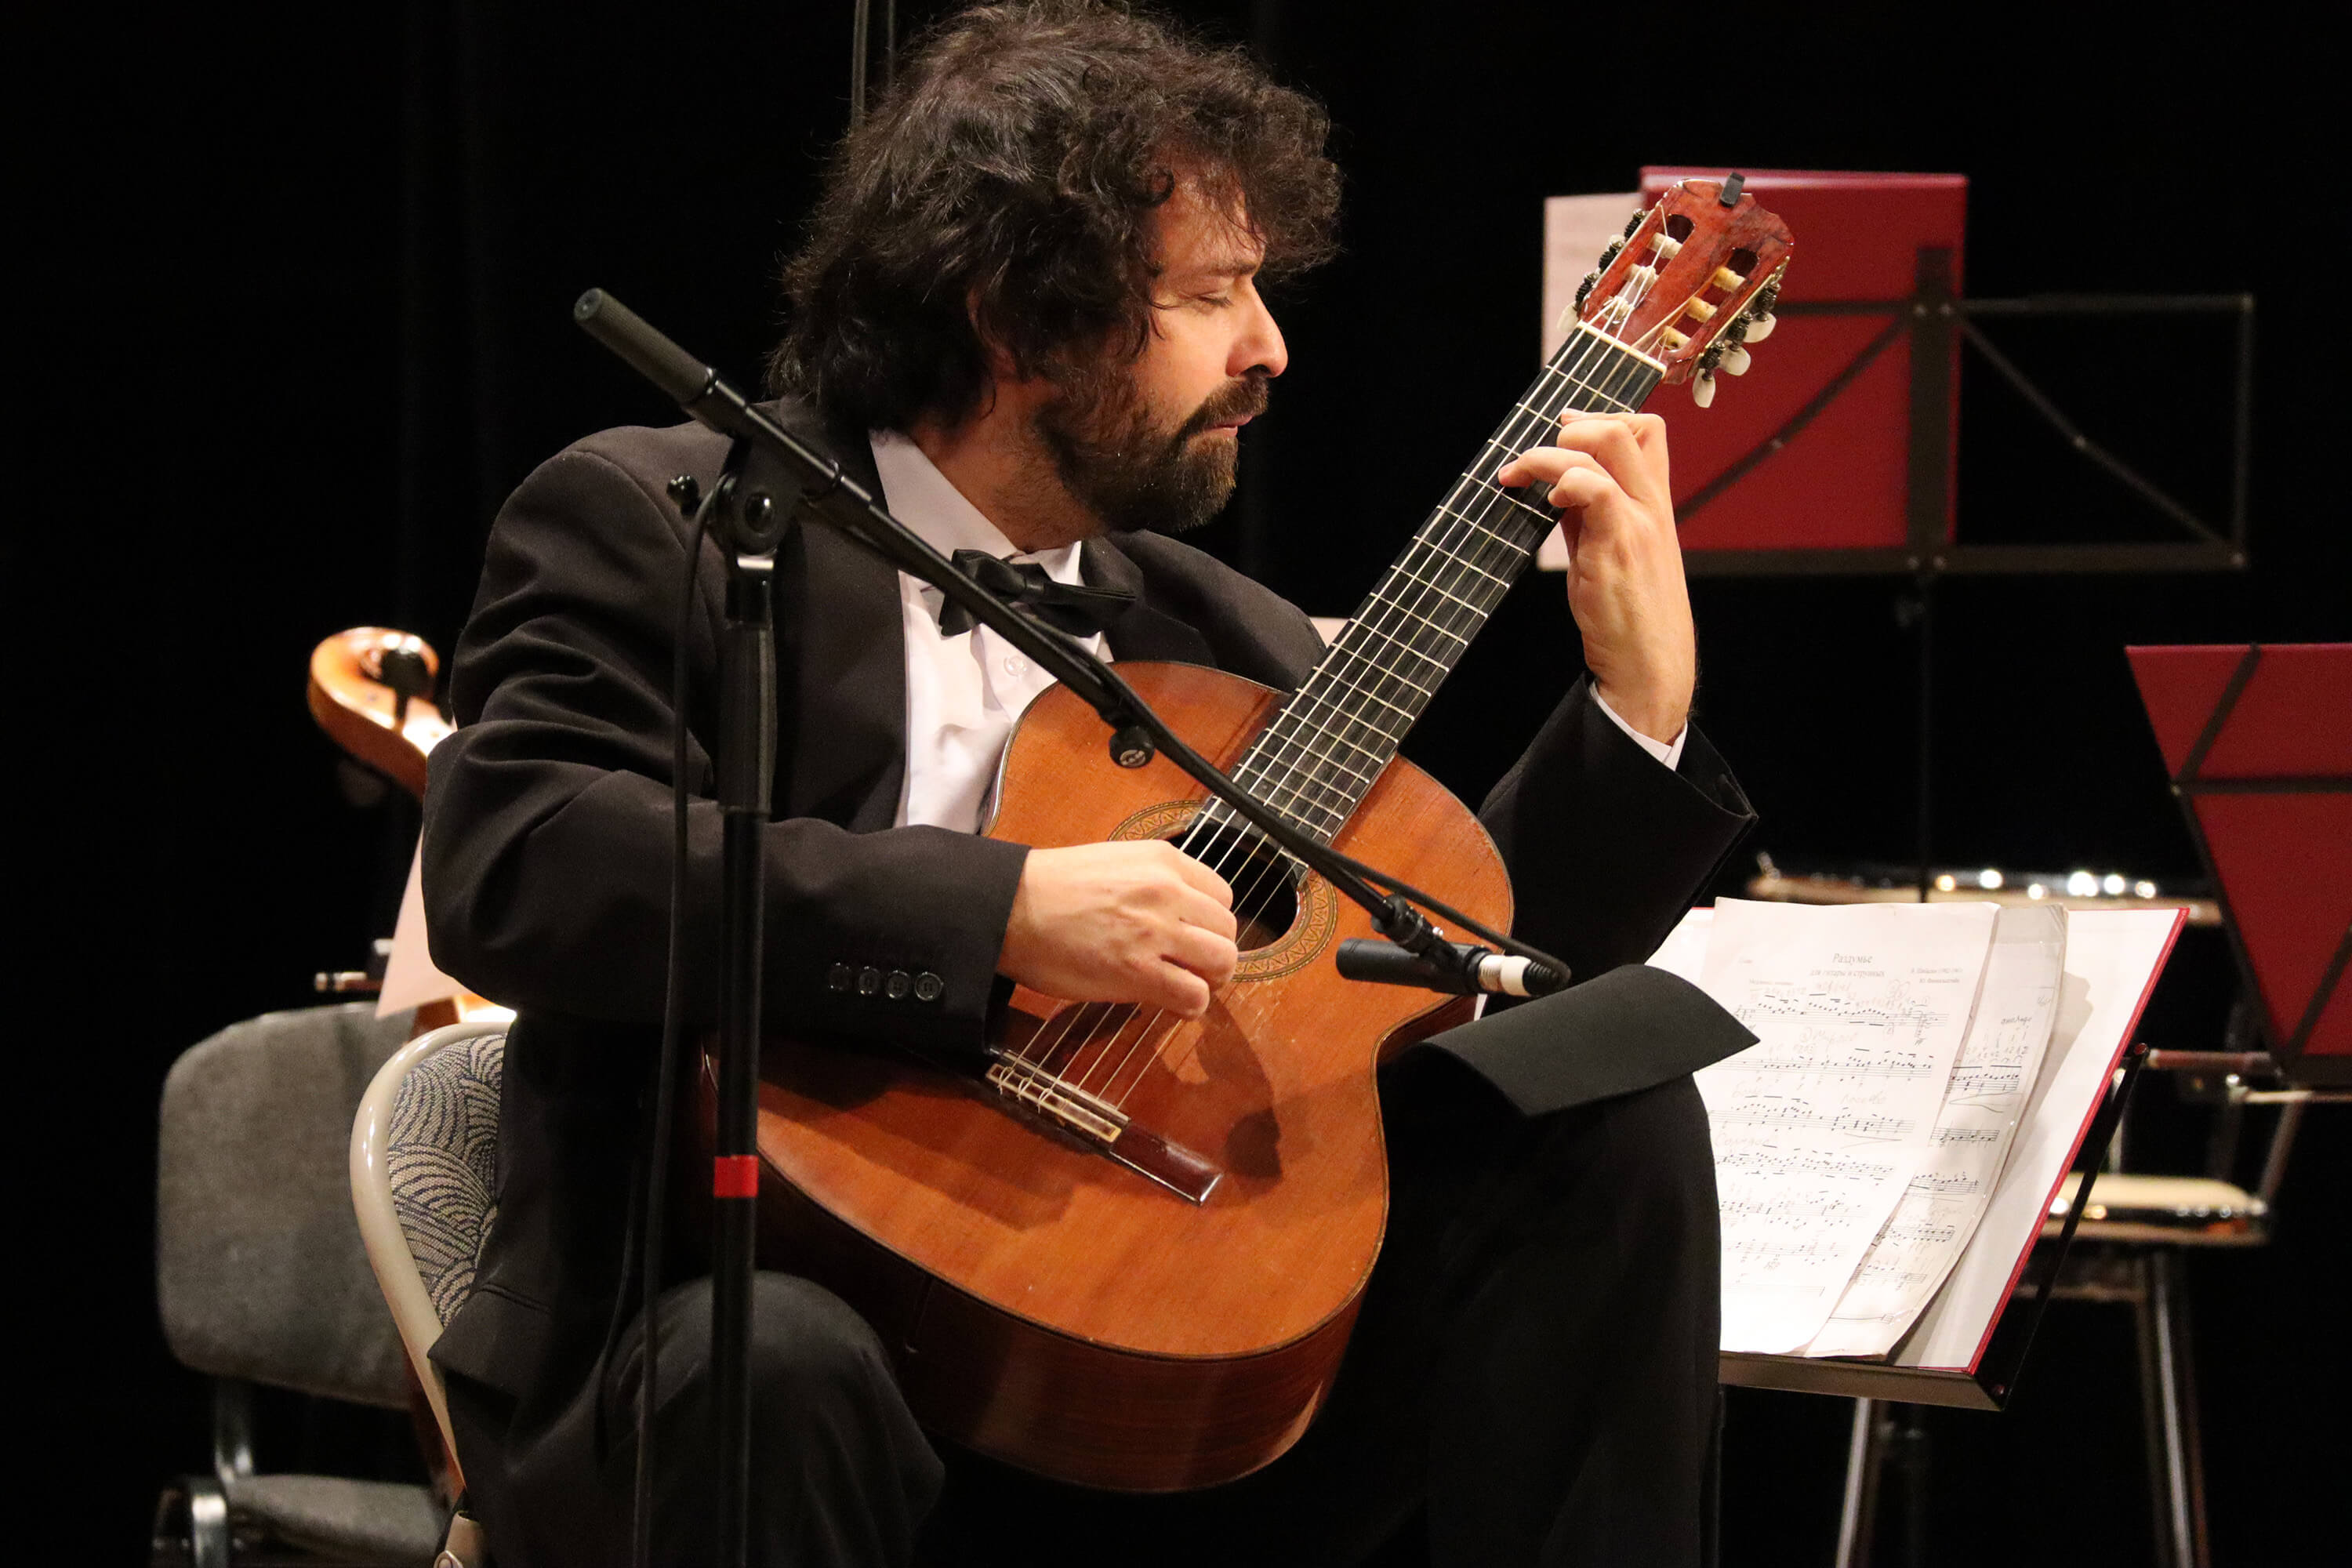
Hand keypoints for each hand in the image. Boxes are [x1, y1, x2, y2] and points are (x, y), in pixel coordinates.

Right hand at [998, 841, 1238, 1017]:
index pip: (1223, 895)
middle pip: (1228, 930)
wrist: (1010, 907)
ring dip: (1208, 980)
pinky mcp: (1138, 970)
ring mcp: (1155, 931)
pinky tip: (1171, 1003)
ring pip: (1222, 961)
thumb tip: (1178, 917)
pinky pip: (1194, 995)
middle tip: (1193, 968)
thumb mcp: (1115, 863)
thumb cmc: (1050, 889)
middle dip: (1214, 954)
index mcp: (1163, 861)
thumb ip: (1153, 884)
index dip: (1212, 923)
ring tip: (1185, 985)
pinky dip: (1190, 1005)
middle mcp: (1167, 891)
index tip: (1196, 937)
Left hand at [1494, 412, 1694, 743]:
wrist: (1650, 662)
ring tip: (1519, 477)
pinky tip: (1547, 501)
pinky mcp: (1619, 546)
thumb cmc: (1630, 613)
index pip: (1647, 431)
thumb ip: (1589, 516)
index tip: (1563, 432)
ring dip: (1549, 454)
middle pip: (1626, 427)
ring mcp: (1639, 522)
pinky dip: (1564, 482)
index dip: (1602, 418)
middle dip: (1572, 428)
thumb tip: (1556, 487)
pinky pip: (1594, 490)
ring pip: (1605, 447)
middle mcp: (1652, 505)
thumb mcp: (1612, 551)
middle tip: (1536, 457)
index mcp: (1655, 502)